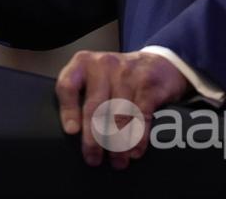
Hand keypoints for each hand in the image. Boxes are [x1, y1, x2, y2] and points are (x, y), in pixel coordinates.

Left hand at [55, 50, 189, 169]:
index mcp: (83, 64)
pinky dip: (138, 137)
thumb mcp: (95, 78)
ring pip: (119, 115)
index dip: (68, 110)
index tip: (71, 131)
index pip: (68, 85)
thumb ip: (81, 97)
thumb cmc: (117, 78)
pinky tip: (134, 151)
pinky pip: (141, 116)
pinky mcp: (148, 84)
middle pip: (94, 107)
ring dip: (118, 144)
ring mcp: (127, 73)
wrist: (157, 64)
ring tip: (117, 162)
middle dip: (93, 138)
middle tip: (93, 159)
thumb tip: (72, 136)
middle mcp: (103, 65)